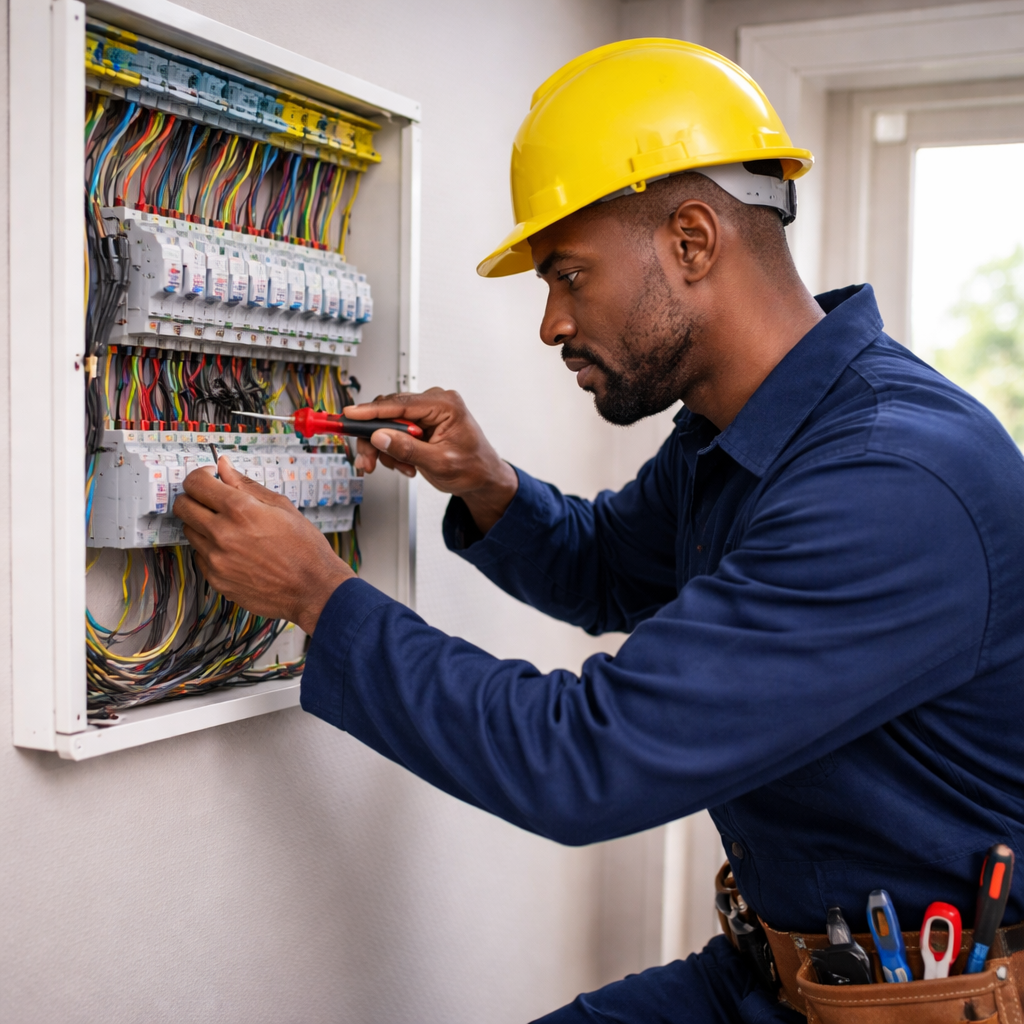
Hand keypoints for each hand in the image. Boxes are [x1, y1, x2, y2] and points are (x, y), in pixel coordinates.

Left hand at [173, 457, 353, 634]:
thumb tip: (224, 467)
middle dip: (194, 498)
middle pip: (182, 506)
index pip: (195, 483)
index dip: (202, 476)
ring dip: (202, 524)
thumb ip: (247, 485)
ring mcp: (216, 559)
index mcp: (240, 510)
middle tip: (212, 500)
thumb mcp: (282, 507)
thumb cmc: (304, 548)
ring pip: (189, 531)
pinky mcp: (216, 579)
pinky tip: (234, 549)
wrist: (313, 589)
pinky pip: (200, 556)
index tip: (211, 479)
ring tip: (229, 528)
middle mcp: (222, 533)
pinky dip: (210, 549)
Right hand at [347, 388, 517, 533]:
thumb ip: (408, 449)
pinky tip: (404, 463)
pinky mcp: (421, 422)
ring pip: (388, 423)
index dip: (371, 411)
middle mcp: (436, 402)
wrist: (482, 478)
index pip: (400, 402)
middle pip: (389, 412)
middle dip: (375, 438)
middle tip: (368, 460)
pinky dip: (394, 450)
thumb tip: (380, 437)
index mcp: (445, 405)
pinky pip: (395, 431)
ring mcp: (428, 412)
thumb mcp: (439, 463)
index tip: (350, 415)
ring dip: (386, 448)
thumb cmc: (472, 468)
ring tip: (398, 467)